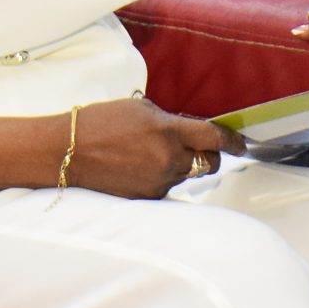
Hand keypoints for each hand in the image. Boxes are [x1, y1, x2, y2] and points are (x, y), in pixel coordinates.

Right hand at [68, 97, 240, 198]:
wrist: (67, 152)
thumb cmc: (99, 123)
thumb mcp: (139, 109)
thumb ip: (169, 121)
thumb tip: (187, 132)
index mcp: (168, 132)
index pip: (214, 138)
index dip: (233, 141)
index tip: (241, 144)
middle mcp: (168, 160)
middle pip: (208, 163)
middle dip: (208, 155)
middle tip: (197, 147)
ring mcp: (158, 182)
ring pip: (185, 175)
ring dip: (177, 165)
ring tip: (147, 153)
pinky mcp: (147, 198)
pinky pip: (165, 186)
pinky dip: (159, 176)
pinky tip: (136, 167)